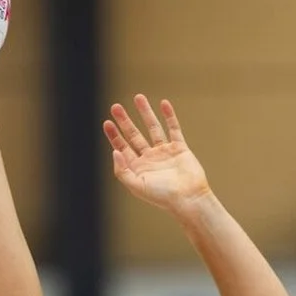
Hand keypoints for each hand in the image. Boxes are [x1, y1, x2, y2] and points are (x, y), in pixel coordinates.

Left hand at [103, 96, 210, 213]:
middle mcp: (150, 159)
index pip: (123, 148)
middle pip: (134, 135)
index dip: (114, 135)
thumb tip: (114, 151)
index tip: (107, 122)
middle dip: (125, 121)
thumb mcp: (137, 186)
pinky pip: (173, 129)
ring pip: (153, 128)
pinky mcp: (180, 148)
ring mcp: (165, 152)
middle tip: (115, 107)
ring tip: (138, 97)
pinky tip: (163, 103)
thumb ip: (122, 170)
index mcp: (139, 168)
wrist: (188, 198)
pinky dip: (169, 116)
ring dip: (145, 113)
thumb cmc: (163, 197)